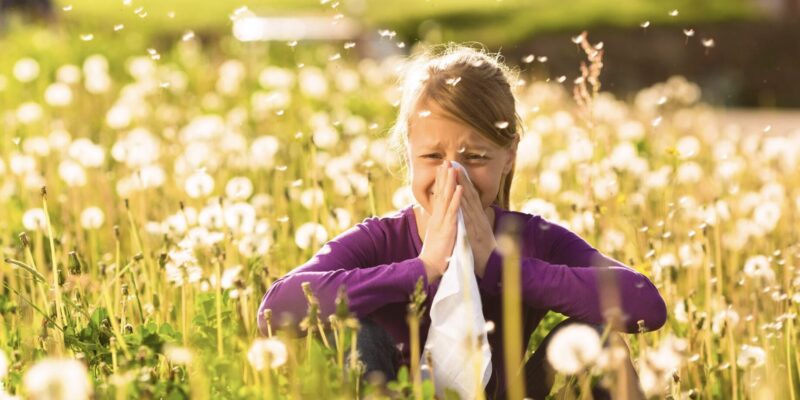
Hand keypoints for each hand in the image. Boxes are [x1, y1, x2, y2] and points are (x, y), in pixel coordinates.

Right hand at [418, 161, 462, 282]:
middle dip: (444, 177)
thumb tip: (440, 218)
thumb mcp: (437, 236)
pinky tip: (460, 188)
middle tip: (446, 161)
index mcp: (436, 219)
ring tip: (452, 168)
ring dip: (450, 182)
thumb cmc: (435, 254)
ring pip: (446, 198)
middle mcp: (438, 217)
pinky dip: (457, 199)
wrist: (429, 267)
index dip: (441, 182)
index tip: (443, 169)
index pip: (438, 196)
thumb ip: (439, 225)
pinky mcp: (448, 228)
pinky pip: (453, 211)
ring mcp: (442, 222)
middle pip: (441, 193)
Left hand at [454, 167, 497, 278]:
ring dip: (462, 186)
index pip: (470, 195)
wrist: (492, 265)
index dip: (463, 181)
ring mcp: (477, 223)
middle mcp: (478, 217)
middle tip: (454, 163)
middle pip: (469, 194)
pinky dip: (464, 205)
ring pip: (469, 201)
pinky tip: (459, 195)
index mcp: (478, 216)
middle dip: (461, 178)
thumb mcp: (478, 232)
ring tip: (455, 172)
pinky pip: (468, 217)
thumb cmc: (483, 250)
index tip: (456, 168)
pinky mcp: (475, 232)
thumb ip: (475, 221)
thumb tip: (472, 212)